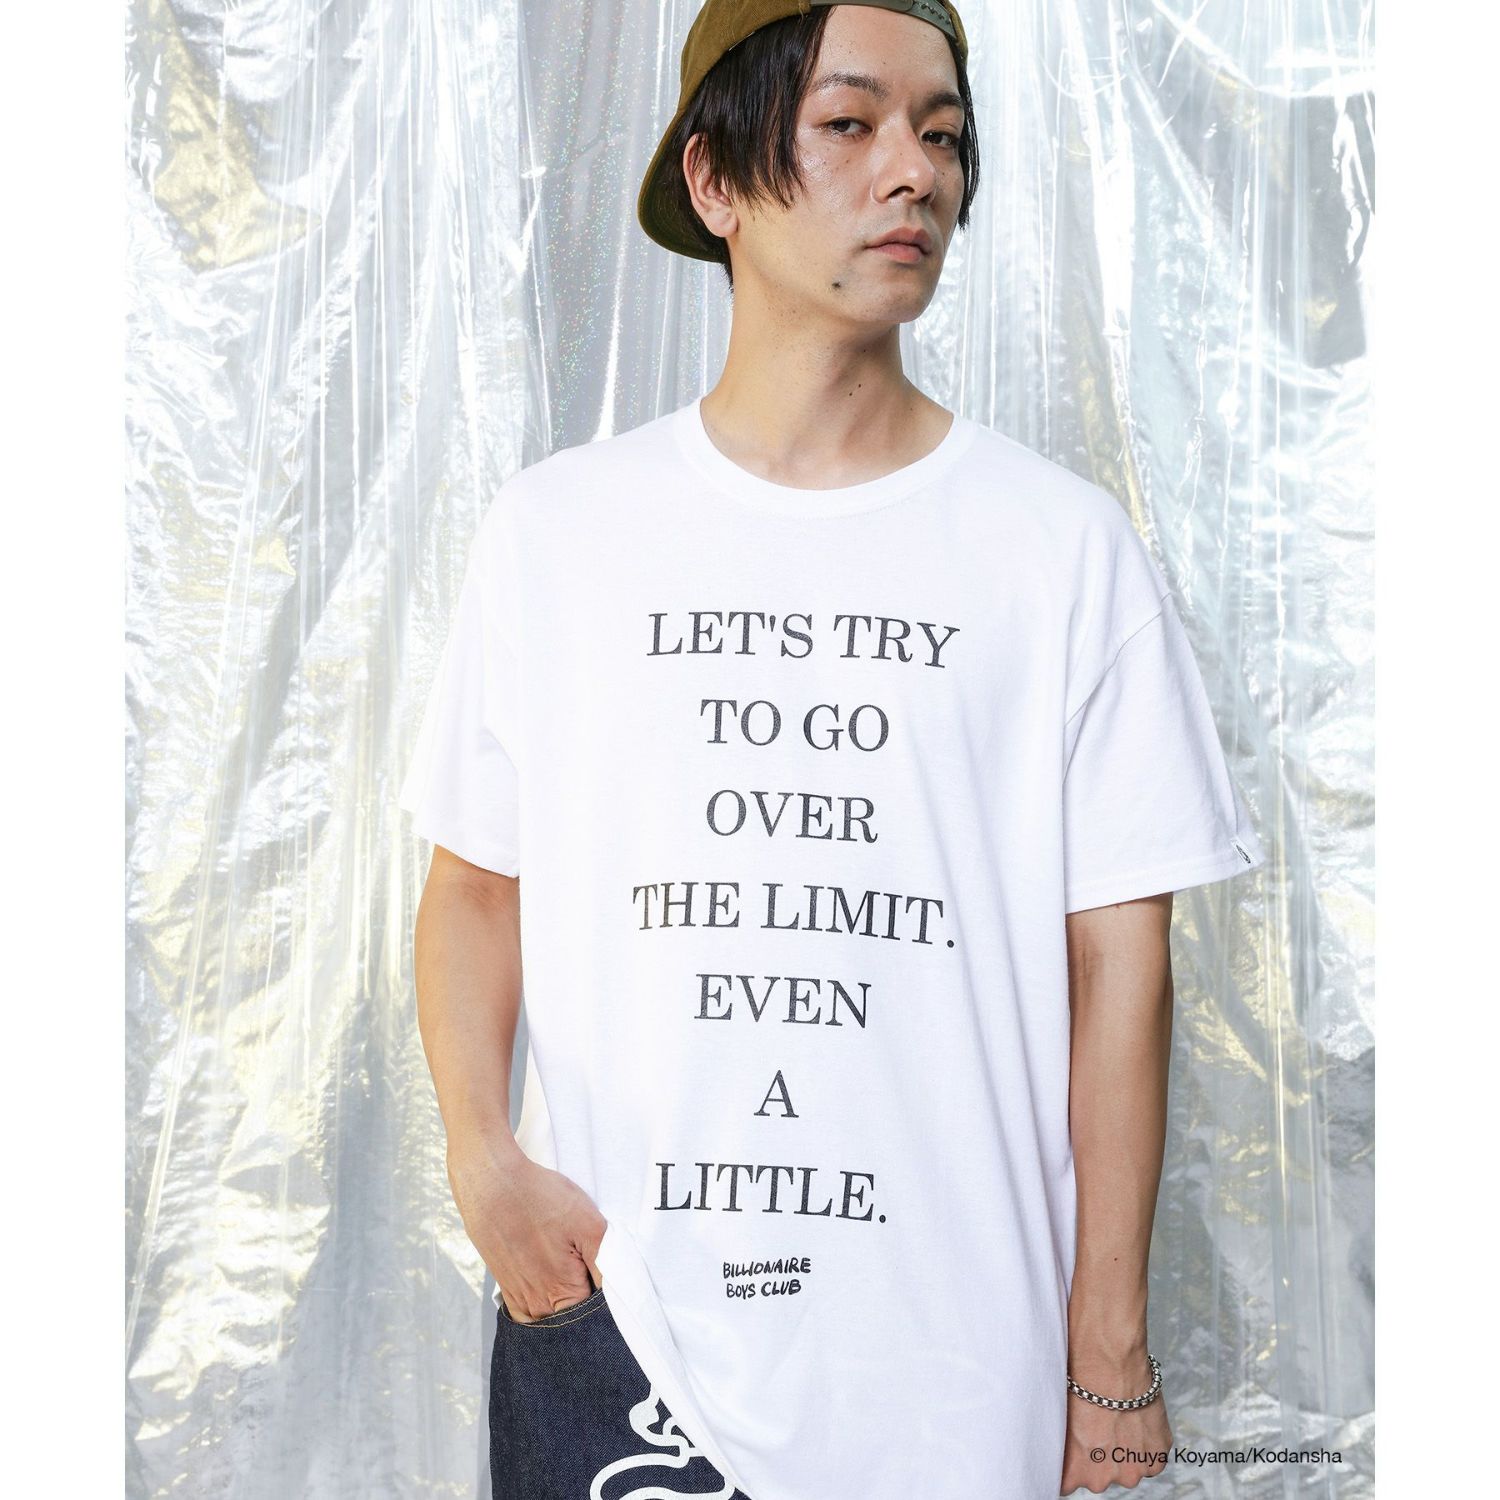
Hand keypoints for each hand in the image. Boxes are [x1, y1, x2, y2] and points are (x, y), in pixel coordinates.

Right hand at [447, 1141, 607, 1322]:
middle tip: (588, 1267)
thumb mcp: (588, 1225)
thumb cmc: (541, 1200)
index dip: (609, 1300)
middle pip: (572, 1318)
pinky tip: (549, 1285)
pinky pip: (529, 1313)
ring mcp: (520, 1299)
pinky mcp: (506, 1287)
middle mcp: (539, 1306)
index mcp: (563, 1294)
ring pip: (551, 1316)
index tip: (609, 1277)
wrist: (492, 1184)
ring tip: (568, 1269)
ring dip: (564, 1303)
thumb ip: (606, 1266)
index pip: (596, 1315)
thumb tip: (617, 1294)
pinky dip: (543, 1306)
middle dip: (587, 1304)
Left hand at [1059, 1350, 1171, 1494]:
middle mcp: (1102, 1479)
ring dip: (1123, 1450)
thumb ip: (1063, 1447)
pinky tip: (1134, 1418)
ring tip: (1117, 1417)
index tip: (1073, 1449)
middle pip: (1099, 1476)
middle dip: (1098, 1456)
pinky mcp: (1156, 1457)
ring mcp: (1132, 1470)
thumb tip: (1063, 1453)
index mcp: (1074, 1472)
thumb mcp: (1058, 1418)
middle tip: (1097, 1423)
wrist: (1108, 1361)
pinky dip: (1145, 1443)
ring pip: (1126, 1467)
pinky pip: (1150, 1457)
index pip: (1067, 1483)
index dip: (1071, 1463)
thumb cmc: (1077, 1382)